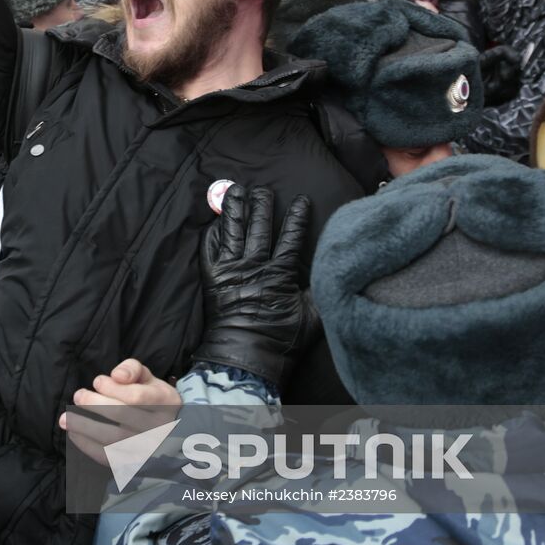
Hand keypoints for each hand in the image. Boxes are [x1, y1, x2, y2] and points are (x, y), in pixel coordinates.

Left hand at [59, 359, 181, 465]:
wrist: (169, 433)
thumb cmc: (153, 400)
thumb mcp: (149, 379)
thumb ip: (133, 369)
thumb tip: (117, 375)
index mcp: (166, 402)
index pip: (136, 396)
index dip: (112, 388)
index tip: (97, 381)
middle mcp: (160, 428)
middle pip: (121, 415)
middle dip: (94, 404)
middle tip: (78, 395)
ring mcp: (147, 449)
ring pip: (112, 439)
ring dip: (84, 426)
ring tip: (66, 418)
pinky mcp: (133, 464)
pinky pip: (107, 457)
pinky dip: (86, 445)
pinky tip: (74, 433)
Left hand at [196, 184, 315, 385]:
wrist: (246, 354)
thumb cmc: (282, 339)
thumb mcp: (312, 316)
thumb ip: (319, 291)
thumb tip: (333, 272)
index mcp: (280, 273)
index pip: (291, 237)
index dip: (297, 217)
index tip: (302, 200)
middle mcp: (254, 265)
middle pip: (259, 228)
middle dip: (262, 205)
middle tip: (263, 189)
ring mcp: (231, 269)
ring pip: (233, 231)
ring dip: (235, 209)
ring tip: (236, 190)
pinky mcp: (212, 276)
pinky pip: (210, 248)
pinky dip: (212, 233)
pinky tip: (215, 220)